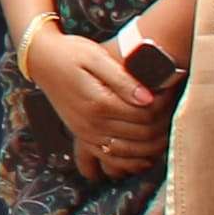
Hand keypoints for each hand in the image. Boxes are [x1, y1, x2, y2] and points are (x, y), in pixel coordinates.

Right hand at [19, 24, 168, 178]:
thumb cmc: (70, 53)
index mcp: (98, 102)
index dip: (165, 105)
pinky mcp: (83, 136)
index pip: (145, 114)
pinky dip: (131, 160)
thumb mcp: (95, 56)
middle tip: (172, 107)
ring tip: (164, 127)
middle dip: (163, 124)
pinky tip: (145, 153)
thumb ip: (122, 78)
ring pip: (130, 151)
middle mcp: (91, 123)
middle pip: (142, 134)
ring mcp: (86, 132)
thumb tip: (148, 98)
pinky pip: (111, 158)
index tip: (171, 90)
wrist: (41, 60)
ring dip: (153, 145)